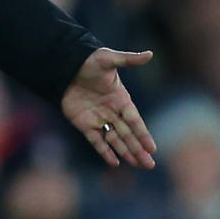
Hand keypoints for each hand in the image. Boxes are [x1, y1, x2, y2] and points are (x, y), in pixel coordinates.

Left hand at [61, 47, 156, 168]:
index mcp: (122, 99)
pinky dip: (105, 151)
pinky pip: (96, 140)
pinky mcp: (84, 124)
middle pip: (128, 134)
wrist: (66, 66)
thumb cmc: (90, 61)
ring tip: (137, 165)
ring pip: (115, 139)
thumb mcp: (109, 59)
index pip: (135, 120)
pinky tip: (114, 162)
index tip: (153, 148)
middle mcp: (112, 112)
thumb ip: (128, 60)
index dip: (143, 134)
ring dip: (125, 152)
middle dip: (138, 149)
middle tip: (150, 165)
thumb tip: (150, 54)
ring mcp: (98, 119)